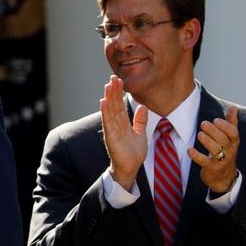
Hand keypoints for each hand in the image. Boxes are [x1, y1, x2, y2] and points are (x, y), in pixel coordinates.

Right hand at [100, 75, 148, 190]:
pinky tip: (103, 102)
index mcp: (123, 123)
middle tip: (113, 77)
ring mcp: (112, 130)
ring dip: (108, 97)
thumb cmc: (133, 154)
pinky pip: (108, 122)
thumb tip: (142, 107)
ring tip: (108, 85)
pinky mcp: (111, 137)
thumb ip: (140, 121)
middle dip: (113, 91)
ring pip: (110, 111)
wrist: (130, 168)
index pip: (120, 105)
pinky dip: (105, 112)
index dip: (120, 93)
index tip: (120, 80)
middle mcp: (116, 125)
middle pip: (114, 105)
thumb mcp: (140, 133)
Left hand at [189, 105, 239, 194]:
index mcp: (234, 143)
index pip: (233, 133)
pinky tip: (189, 150)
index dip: (225, 126)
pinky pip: (204, 162)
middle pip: (223, 140)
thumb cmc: (226, 153)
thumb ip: (231, 123)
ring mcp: (221, 161)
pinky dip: (196, 155)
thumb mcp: (230, 139)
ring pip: (215, 150)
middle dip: (214, 131)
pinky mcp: (211, 169)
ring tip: (199, 134)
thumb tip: (233, 107)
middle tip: (203, 124)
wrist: (224, 178)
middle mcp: (229, 152)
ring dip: (207, 141)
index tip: (216, 120)